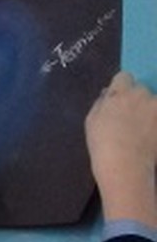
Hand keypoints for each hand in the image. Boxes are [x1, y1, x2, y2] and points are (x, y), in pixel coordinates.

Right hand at [86, 72, 156, 226]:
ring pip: (153, 102)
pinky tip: (149, 135)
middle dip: (137, 99)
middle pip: (141, 89)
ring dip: (149, 110)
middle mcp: (142, 94)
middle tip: (130, 118)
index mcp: (120, 93)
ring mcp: (156, 107)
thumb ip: (101, 103)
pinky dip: (154, 123)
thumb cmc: (102, 145)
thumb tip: (108, 94)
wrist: (126, 165)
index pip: (124, 76)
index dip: (121, 87)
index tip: (118, 100)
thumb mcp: (91, 122)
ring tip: (142, 129)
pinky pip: (156, 116)